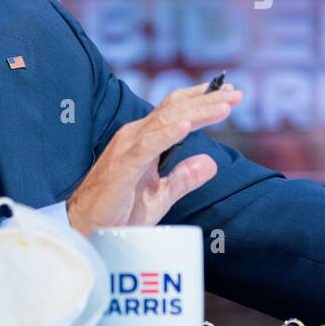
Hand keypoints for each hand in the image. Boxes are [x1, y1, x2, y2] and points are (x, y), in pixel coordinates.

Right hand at [65, 82, 242, 236]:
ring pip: (166, 121)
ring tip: (223, 105)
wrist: (88, 231)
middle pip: (175, 109)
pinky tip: (187, 125)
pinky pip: (148, 146)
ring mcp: (127, 149)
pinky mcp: (123, 167)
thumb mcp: (160, 195)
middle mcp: (135, 137)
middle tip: (236, 94)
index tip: (229, 94)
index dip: (202, 100)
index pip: (175, 111)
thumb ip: (184, 178)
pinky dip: (168, 133)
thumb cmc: (118, 213)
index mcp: (143, 140)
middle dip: (207, 100)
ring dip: (197, 111)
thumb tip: (210, 163)